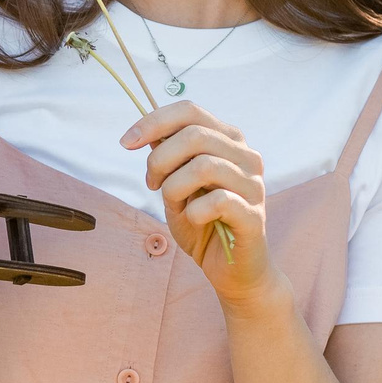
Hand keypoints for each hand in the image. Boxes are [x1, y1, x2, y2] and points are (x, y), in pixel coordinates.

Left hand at [122, 101, 279, 309]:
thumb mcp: (177, 186)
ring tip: (173, 203)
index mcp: (229, 141)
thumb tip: (146, 130)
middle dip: (160, 159)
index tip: (126, 142)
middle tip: (152, 184)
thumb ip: (168, 157)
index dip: (154, 121)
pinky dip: (195, 211)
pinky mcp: (254, 215)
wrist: (232, 271)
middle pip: (195, 135)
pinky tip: (194, 219)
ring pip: (204, 166)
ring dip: (174, 186)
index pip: (191, 111)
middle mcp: (248, 157)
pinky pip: (219, 201)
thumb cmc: (204, 225)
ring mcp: (254, 185)